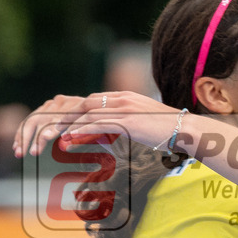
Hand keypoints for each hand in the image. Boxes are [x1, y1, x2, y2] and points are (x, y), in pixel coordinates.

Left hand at [13, 91, 180, 156]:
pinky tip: (69, 139)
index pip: (92, 100)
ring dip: (68, 124)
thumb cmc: (166, 131)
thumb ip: (122, 125)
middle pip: (85, 103)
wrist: (186, 130)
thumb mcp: (140, 124)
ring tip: (52, 137)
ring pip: (87, 112)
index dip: (74, 112)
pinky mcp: (128, 120)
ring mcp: (124, 108)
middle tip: (50, 128)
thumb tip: (106, 134)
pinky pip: (98, 123)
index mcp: (124, 98)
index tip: (60, 124)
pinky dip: (81, 130)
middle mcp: (121, 99)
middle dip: (65, 115)